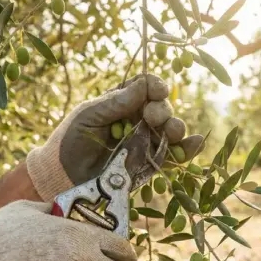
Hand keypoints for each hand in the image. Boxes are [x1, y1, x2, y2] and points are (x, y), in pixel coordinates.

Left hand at [26, 74, 203, 200]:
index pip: (146, 86)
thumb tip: (144, 84)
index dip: (155, 86)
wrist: (64, 177)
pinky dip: (188, 149)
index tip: (156, 91)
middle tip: (151, 117)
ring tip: (170, 132)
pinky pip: (174, 156)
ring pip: (171, 129)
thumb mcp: (89, 115)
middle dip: (162, 110)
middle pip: (162, 107)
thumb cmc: (71, 140)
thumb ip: (116, 102)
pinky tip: (196, 142)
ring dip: (176, 127)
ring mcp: (146, 141)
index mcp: (122, 101)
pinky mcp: (151, 164)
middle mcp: (138, 119)